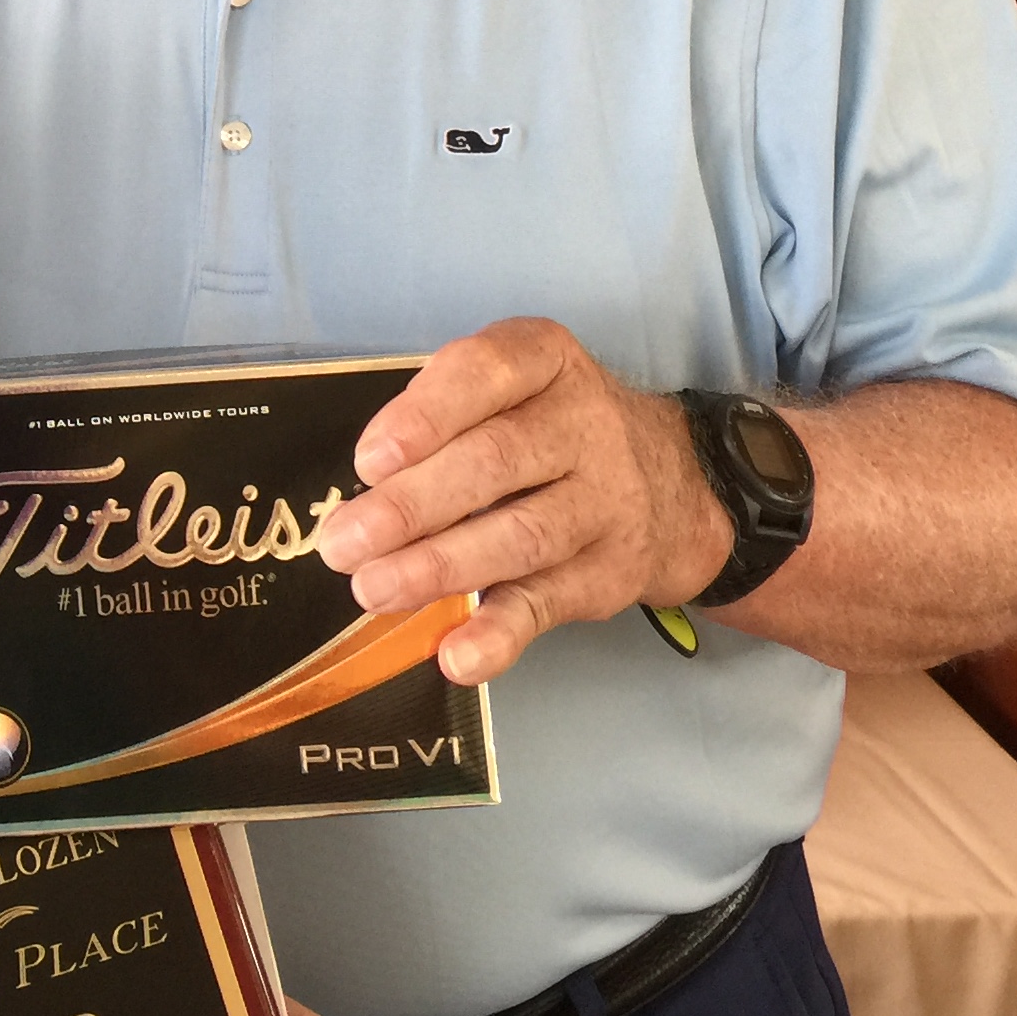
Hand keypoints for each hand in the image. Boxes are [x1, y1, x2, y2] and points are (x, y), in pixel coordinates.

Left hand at [312, 318, 730, 684]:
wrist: (673, 487)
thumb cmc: (548, 428)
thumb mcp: (509, 390)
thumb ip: (442, 418)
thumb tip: (364, 489)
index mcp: (545, 360)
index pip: (486, 372)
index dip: (425, 416)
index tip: (369, 462)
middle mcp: (584, 424)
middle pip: (495, 462)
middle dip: (411, 506)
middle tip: (343, 543)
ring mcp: (605, 502)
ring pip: (520, 536)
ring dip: (439, 568)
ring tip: (372, 589)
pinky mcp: (608, 574)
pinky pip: (549, 604)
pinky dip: (500, 634)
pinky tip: (455, 655)